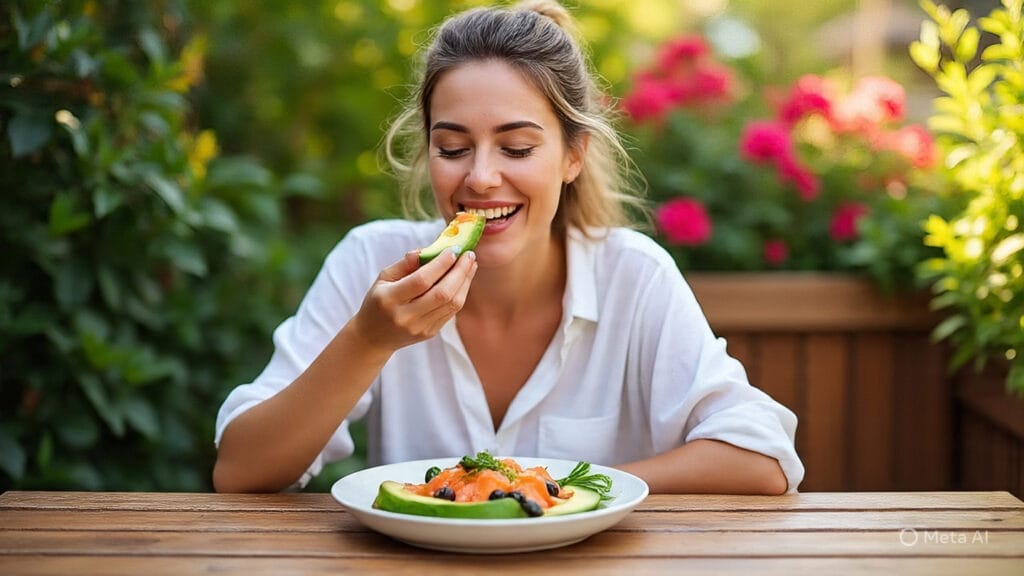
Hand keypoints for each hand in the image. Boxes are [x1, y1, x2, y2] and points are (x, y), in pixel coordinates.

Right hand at [351, 247, 477, 352]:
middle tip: (469, 254)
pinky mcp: (430, 333)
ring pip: (451, 304)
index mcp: (389, 300)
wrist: (374, 337)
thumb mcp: (383, 279)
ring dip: (464, 282)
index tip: (452, 249)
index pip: (421, 281)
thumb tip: (428, 250)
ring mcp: (420, 328)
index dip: (440, 264)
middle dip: (459, 272)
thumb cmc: (378, 301)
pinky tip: (463, 280)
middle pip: (442, 293)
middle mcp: (405, 316)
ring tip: (470, 265)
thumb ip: (405, 264)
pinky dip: (460, 293)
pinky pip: (451, 312)